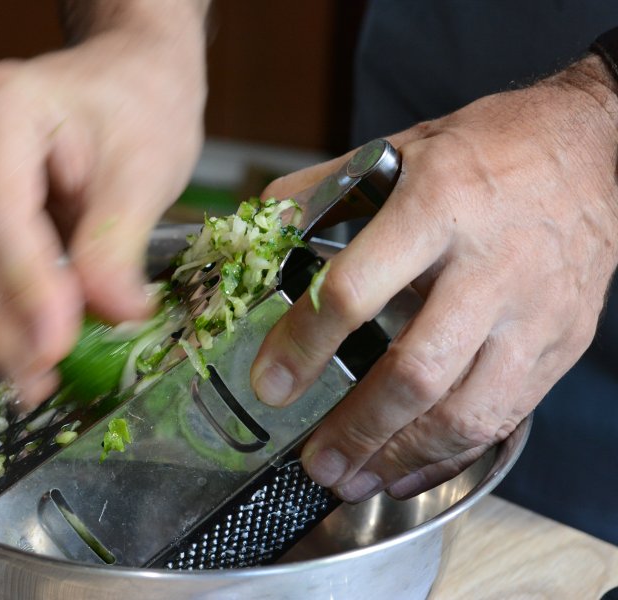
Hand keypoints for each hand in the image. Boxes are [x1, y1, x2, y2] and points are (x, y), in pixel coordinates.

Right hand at [0, 3, 206, 404]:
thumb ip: (119, 241)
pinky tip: (28, 351)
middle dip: (0, 324)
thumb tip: (112, 317)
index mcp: (3, 112)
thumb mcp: (144, 168)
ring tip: (37, 380)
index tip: (55, 346)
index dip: (23, 285)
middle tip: (46, 378)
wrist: (129, 82)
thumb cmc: (141, 106)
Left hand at [251, 55, 617, 501]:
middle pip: (415, 372)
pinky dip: (451, 456)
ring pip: (466, 411)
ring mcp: (532, 313)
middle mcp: (488, 266)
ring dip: (401, 456)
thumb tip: (262, 230)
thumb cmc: (491, 148)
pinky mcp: (560, 343)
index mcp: (435, 207)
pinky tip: (409, 470)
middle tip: (315, 462)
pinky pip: (505, 418)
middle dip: (356, 429)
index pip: (354, 291)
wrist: (593, 148)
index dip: (303, 345)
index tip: (271, 384)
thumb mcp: (401, 149)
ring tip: (354, 479)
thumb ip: (325, 190)